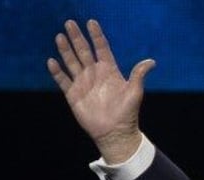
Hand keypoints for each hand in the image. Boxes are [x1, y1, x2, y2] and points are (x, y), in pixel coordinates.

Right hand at [47, 19, 154, 163]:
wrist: (115, 133)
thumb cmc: (127, 113)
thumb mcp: (135, 92)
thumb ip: (138, 75)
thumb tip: (151, 61)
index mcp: (109, 71)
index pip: (101, 49)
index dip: (97, 36)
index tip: (91, 22)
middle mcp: (95, 74)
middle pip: (84, 51)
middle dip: (77, 38)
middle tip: (70, 23)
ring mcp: (83, 83)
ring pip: (72, 62)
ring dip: (66, 50)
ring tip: (60, 37)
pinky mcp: (73, 95)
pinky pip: (63, 80)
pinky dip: (57, 72)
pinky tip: (52, 61)